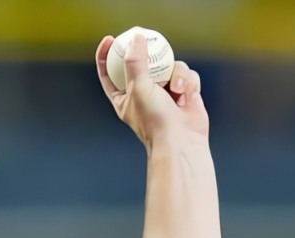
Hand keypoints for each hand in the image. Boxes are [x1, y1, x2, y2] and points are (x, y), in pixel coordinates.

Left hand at [96, 33, 208, 149]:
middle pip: (141, 64)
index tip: (110, 39)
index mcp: (123, 97)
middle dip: (147, 53)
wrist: (181, 141)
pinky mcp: (184, 93)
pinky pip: (186, 75)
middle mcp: (143, 94)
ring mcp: (165, 93)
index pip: (109, 73)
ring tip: (175, 88)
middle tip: (146, 38)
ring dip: (175, 74)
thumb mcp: (138, 87)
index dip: (106, 56)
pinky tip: (187, 95)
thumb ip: (135, 62)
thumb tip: (136, 39)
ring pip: (169, 66)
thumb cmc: (155, 121)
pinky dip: (187, 82)